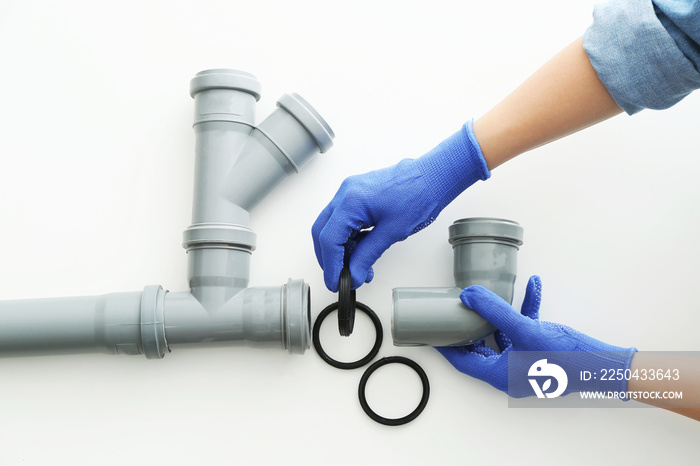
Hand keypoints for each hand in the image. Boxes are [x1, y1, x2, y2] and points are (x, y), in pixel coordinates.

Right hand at [312, 121, 489, 290]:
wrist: (433, 176)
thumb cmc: (419, 195)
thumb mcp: (392, 232)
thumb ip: (368, 255)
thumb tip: (354, 274)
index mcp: (351, 201)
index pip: (329, 239)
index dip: (330, 265)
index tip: (336, 281)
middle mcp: (346, 193)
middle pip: (323, 232)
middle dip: (329, 258)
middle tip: (340, 277)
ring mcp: (350, 193)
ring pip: (332, 227)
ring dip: (341, 250)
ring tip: (358, 268)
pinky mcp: (358, 195)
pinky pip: (344, 220)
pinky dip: (349, 239)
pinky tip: (362, 252)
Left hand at [436, 276, 636, 397]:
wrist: (606, 366)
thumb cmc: (567, 357)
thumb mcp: (526, 329)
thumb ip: (495, 310)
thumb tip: (469, 295)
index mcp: (500, 374)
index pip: (462, 361)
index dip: (446, 345)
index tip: (434, 331)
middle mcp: (510, 370)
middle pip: (479, 346)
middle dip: (470, 325)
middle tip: (457, 309)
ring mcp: (525, 361)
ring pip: (503, 334)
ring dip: (501, 312)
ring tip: (492, 292)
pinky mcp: (540, 351)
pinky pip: (526, 328)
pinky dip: (527, 309)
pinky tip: (534, 287)